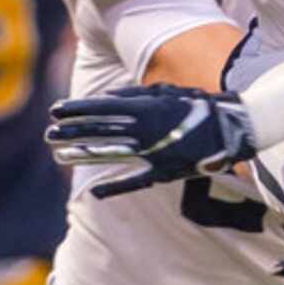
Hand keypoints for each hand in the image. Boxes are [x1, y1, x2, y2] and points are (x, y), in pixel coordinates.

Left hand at [46, 84, 257, 197]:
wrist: (234, 126)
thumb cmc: (198, 105)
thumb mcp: (165, 93)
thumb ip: (135, 96)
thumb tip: (107, 99)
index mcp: (146, 107)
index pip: (101, 108)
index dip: (76, 110)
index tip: (55, 111)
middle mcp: (145, 129)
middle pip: (100, 131)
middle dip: (72, 132)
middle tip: (49, 134)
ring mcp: (153, 152)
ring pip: (111, 153)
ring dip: (83, 155)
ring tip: (60, 155)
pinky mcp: (164, 172)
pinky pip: (135, 181)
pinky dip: (114, 187)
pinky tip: (94, 192)